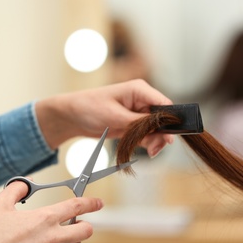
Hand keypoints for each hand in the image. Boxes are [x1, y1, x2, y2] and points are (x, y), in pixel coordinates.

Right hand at [0, 181, 102, 242]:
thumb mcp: (0, 203)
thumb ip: (17, 189)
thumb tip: (26, 184)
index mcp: (44, 219)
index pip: (78, 206)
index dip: (92, 202)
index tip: (98, 202)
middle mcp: (52, 238)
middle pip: (86, 230)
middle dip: (85, 224)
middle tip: (77, 221)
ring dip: (74, 241)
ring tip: (64, 236)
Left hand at [36, 79, 173, 156]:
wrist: (71, 117)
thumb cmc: (89, 108)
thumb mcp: (115, 117)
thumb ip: (140, 125)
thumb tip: (163, 132)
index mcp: (140, 90)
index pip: (165, 104)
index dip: (171, 121)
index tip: (171, 138)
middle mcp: (142, 100)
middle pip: (163, 119)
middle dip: (162, 135)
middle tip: (155, 149)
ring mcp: (138, 112)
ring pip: (157, 129)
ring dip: (155, 141)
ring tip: (149, 151)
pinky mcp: (133, 123)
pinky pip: (147, 134)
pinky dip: (147, 143)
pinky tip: (146, 149)